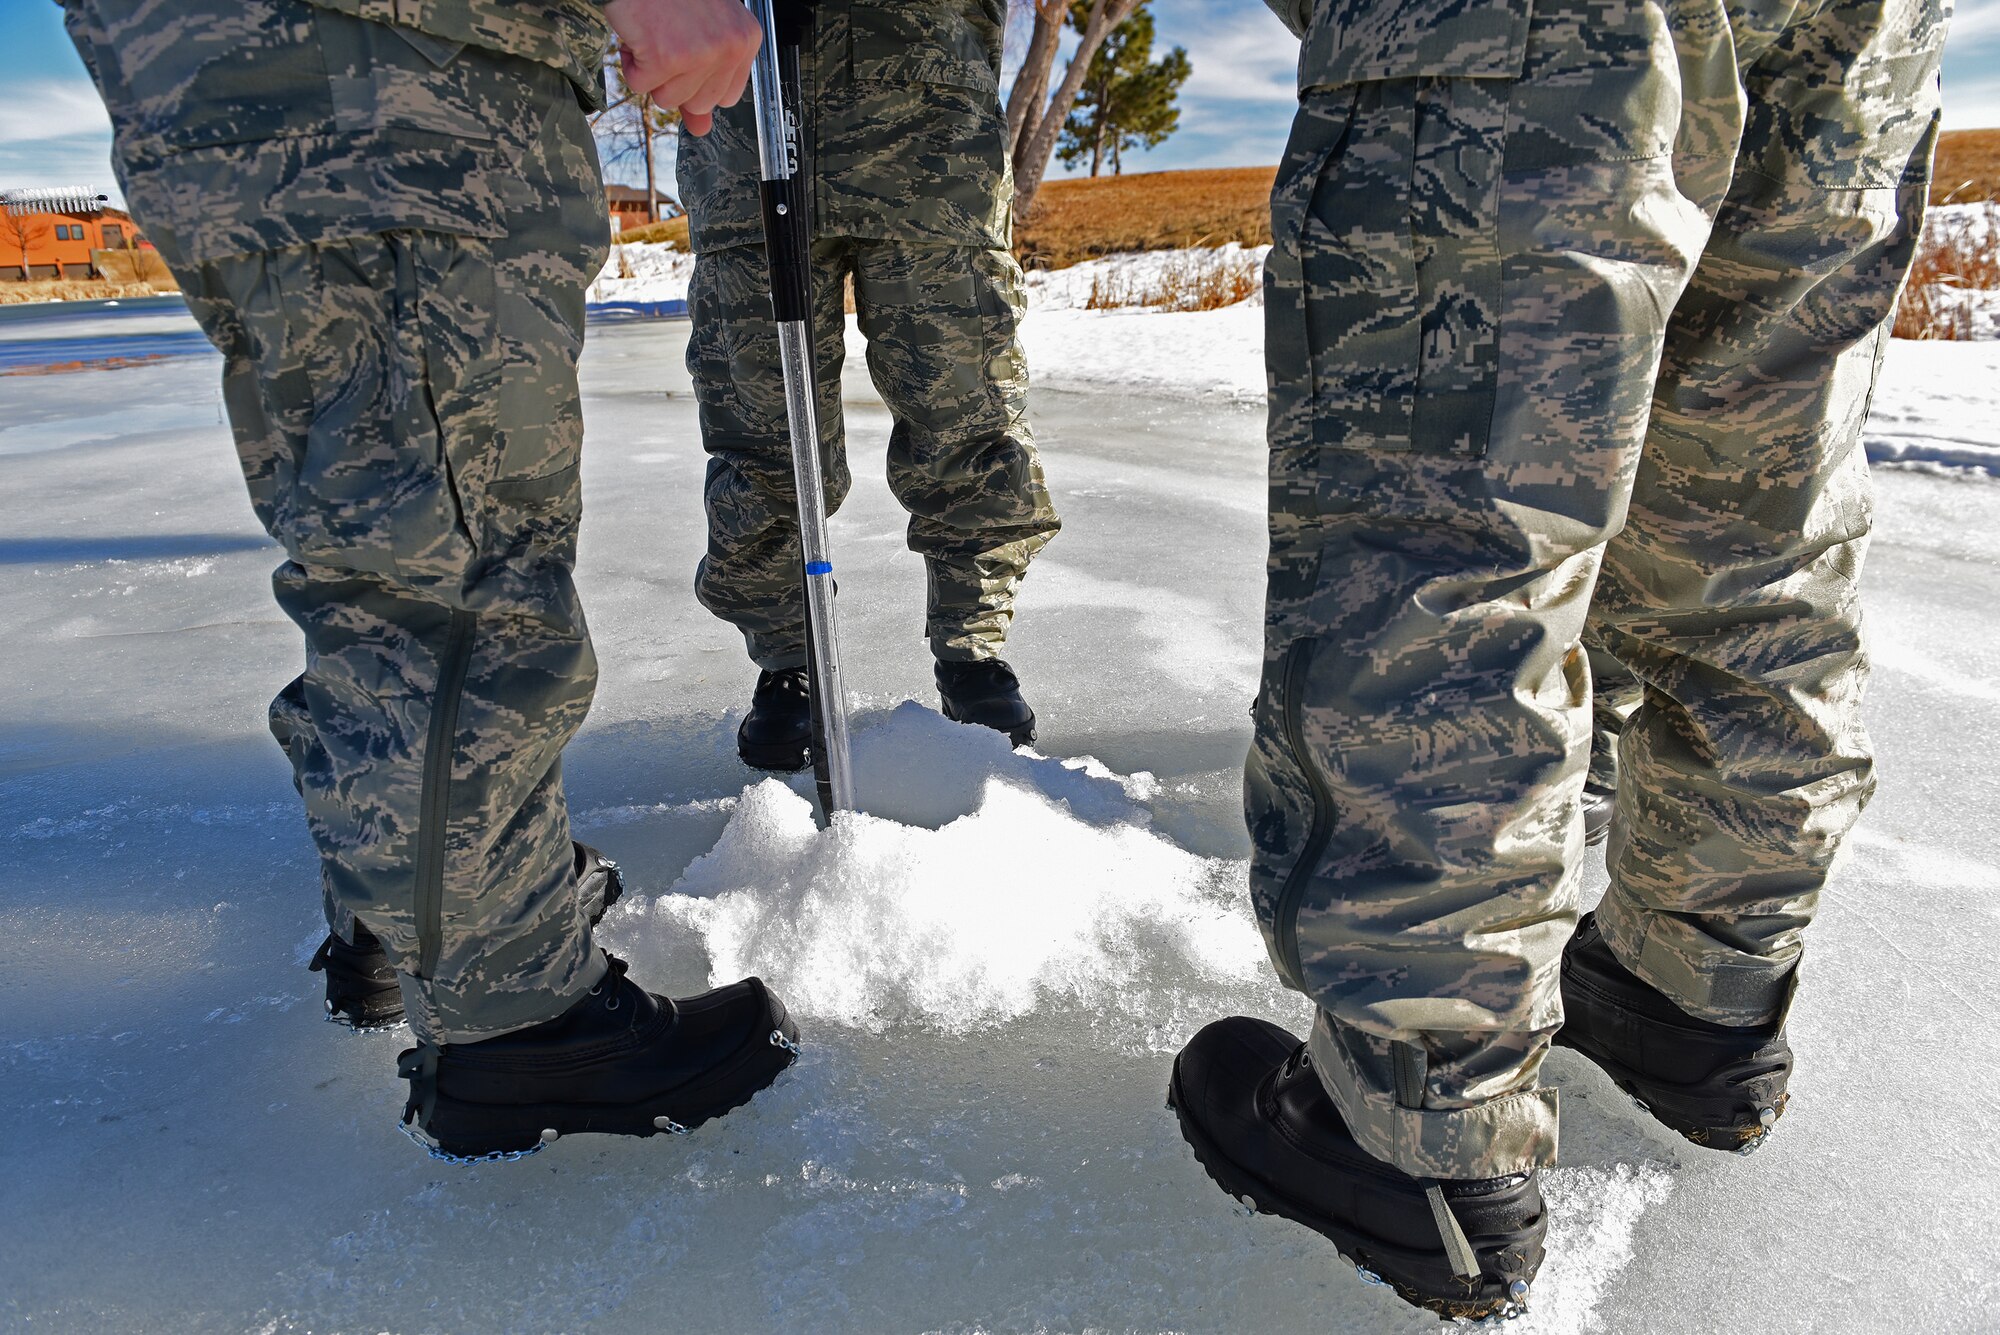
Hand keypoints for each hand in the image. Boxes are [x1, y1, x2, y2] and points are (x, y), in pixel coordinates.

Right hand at [604, 0, 762, 135]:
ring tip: (653, 35)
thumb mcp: (703, 33)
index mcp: (745, 39)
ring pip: (668, 98)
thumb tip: (702, 129)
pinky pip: (640, 84)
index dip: (699, 83)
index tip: (687, 59)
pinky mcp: (665, 56)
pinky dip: (630, 62)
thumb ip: (706, 82)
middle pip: (697, 103)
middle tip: (667, 41)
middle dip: (673, 79)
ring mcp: (699, 53)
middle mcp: (728, 47)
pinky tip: (638, 34)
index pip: (726, 97)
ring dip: (650, 71)